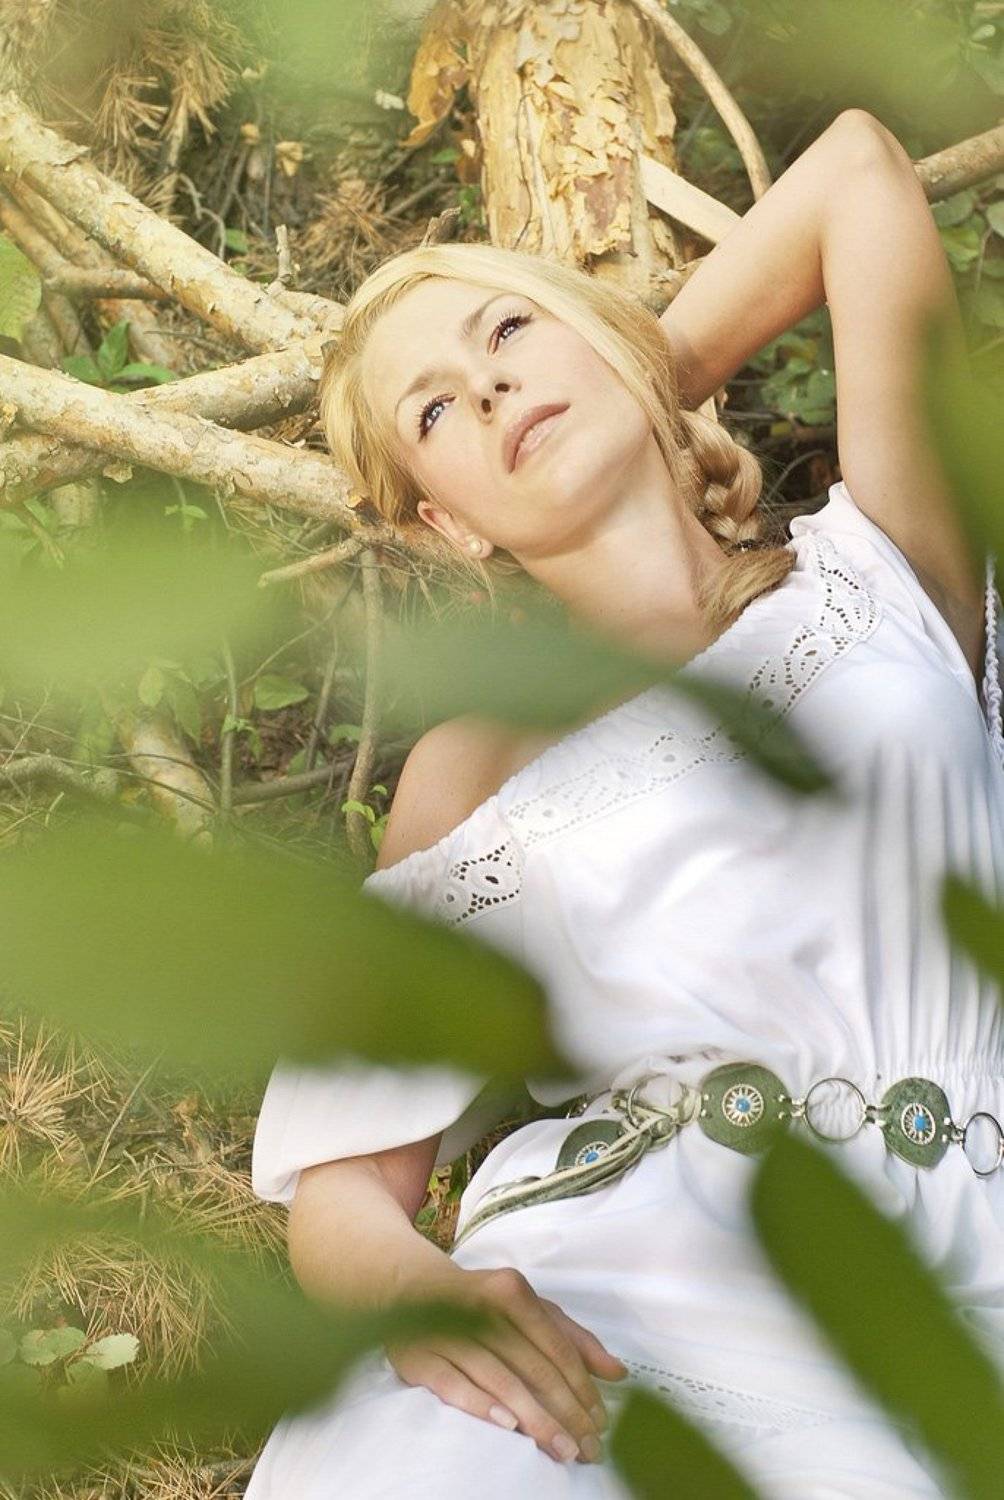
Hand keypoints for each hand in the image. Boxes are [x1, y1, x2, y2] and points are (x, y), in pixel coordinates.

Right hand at [384, 1264, 628, 1465]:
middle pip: (532, 1367)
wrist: (409, 1291)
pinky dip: (482, 1406)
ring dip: (534, 1418)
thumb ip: (572, 1338)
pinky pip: (454, 1386)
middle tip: (587, 1448)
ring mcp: (447, 1332)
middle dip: (565, 1412)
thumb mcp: (528, 1310)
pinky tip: (509, 1427)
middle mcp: (481, 1308)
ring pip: (500, 1379)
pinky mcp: (419, 1357)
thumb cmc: (482, 1305)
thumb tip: (617, 1372)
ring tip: (561, 1450)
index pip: (556, 1346)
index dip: (581, 1386)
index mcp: (512, 1292)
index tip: (600, 1422)